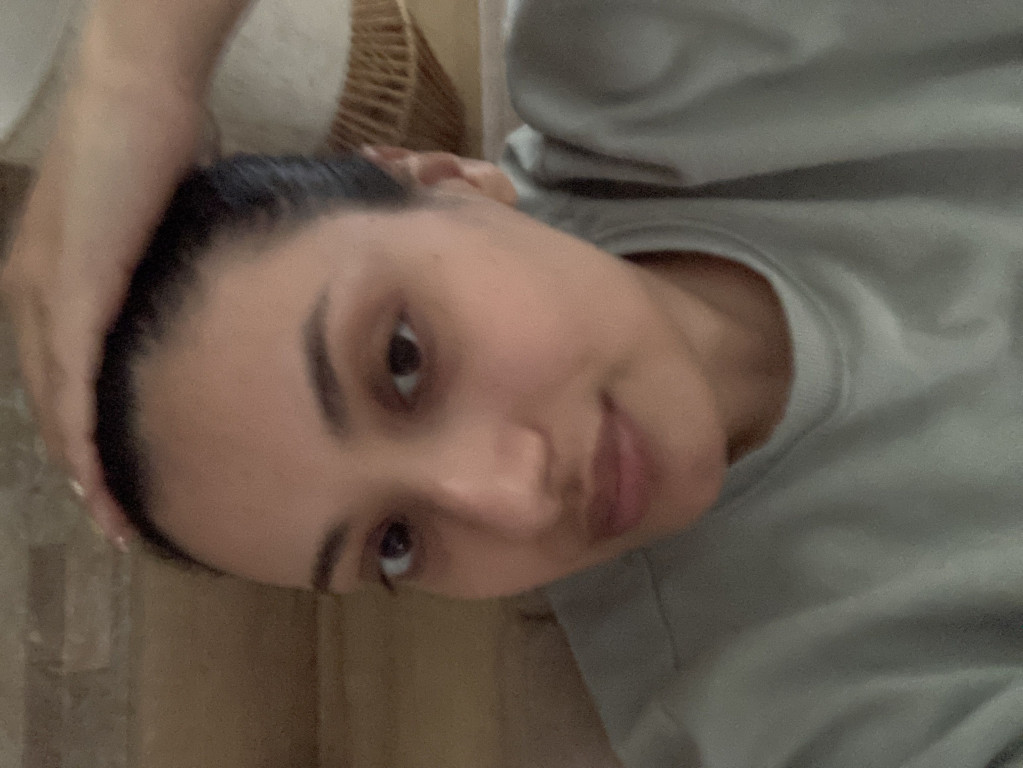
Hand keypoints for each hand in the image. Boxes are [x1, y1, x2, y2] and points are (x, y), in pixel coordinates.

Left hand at [1, 58, 203, 545]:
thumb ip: (168, 273)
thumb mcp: (164, 227)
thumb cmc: (157, 146)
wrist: (139, 94)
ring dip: (81, 467)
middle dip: (80, 468)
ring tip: (111, 518)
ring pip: (55, 401)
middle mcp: (35, 293)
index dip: (82, 431)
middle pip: (50, 401)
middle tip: (114, 521)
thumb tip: (212, 304)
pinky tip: (95, 473)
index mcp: (53, 281)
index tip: (113, 480)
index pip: (62, 374)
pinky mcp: (74, 286)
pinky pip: (70, 377)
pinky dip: (80, 432)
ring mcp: (48, 291)